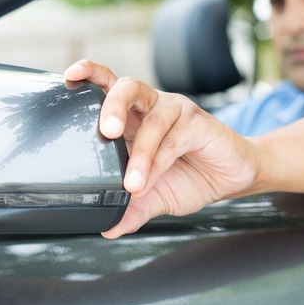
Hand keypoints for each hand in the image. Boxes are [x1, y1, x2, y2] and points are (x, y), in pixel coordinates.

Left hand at [64, 60, 259, 237]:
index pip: (108, 87)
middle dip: (113, 105)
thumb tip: (107, 228)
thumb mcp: (154, 197)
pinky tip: (150, 181)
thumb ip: (131, 209)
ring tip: (132, 184)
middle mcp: (152, 106)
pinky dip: (159, 162)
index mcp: (134, 116)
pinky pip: (174, 139)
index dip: (90, 76)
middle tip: (106, 132)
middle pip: (128, 87)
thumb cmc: (190, 176)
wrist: (232, 178)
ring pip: (153, 119)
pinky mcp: (199, 123)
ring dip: (140, 154)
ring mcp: (176, 111)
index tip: (71, 76)